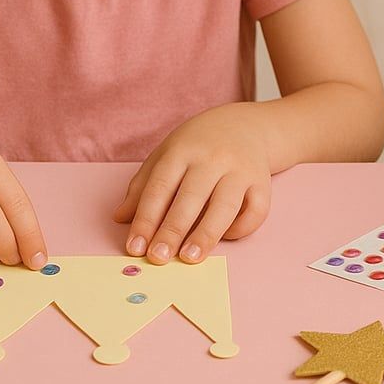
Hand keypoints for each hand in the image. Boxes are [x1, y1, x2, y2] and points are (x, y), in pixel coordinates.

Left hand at [113, 104, 272, 264]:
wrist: (245, 126)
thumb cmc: (198, 145)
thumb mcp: (166, 155)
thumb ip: (143, 186)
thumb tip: (120, 218)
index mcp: (183, 149)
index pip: (160, 187)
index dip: (146, 219)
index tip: (135, 247)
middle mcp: (214, 158)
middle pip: (191, 197)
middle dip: (172, 230)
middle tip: (158, 257)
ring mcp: (241, 169)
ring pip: (225, 205)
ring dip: (206, 234)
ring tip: (189, 257)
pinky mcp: (263, 182)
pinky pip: (256, 210)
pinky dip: (242, 227)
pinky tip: (225, 237)